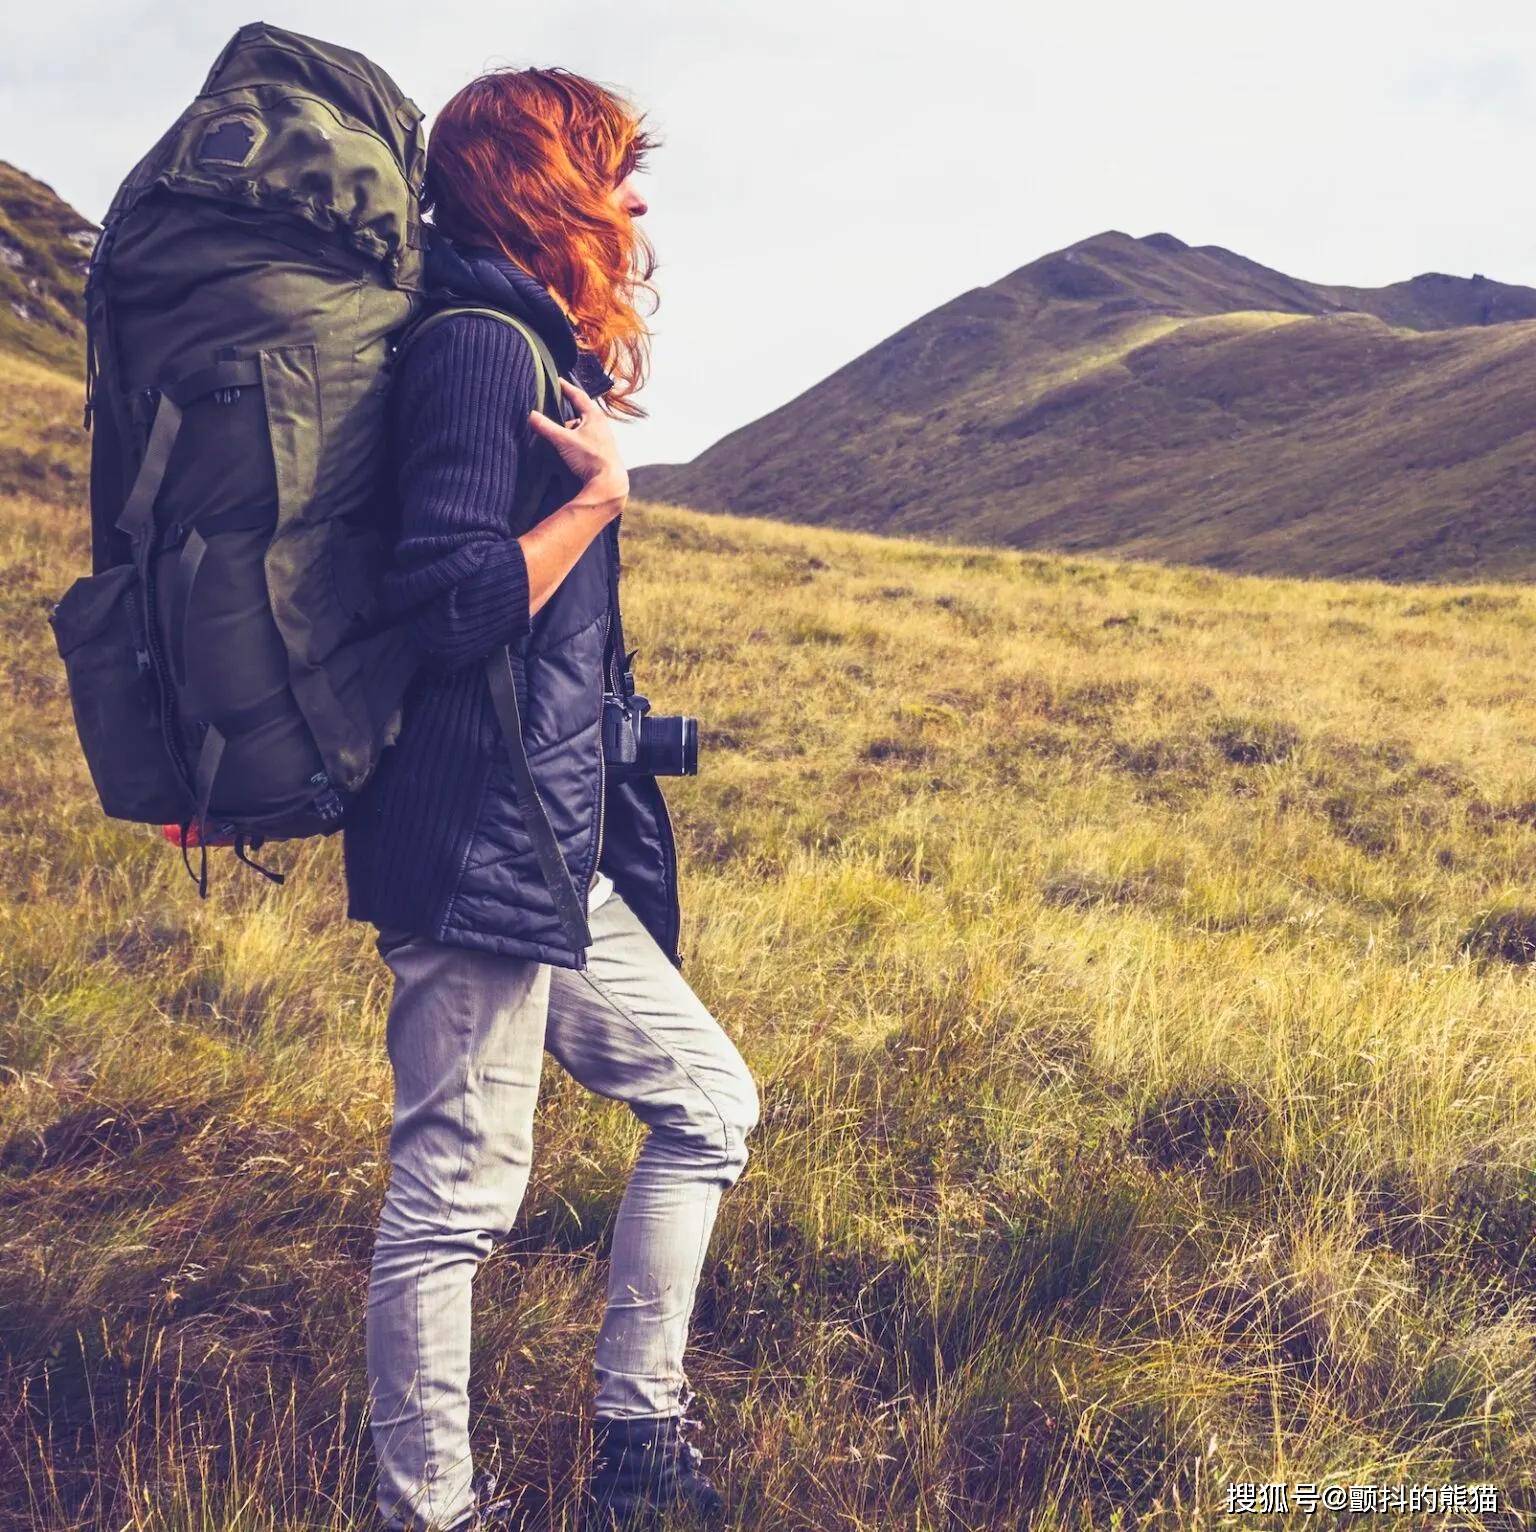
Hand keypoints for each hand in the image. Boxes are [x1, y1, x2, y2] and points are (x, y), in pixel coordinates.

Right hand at [529, 378, 628, 512]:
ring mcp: (603, 438)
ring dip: (572, 427)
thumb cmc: (589, 458)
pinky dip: (576, 438)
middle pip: (581, 411)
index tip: (557, 380)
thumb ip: (547, 427)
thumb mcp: (564, 440)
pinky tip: (569, 447)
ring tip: (560, 432)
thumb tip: (531, 415)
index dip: (566, 387)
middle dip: (568, 409)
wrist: (608, 481)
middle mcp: (601, 424)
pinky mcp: (602, 450)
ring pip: (583, 426)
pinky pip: (586, 438)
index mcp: (594, 416)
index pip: (578, 395)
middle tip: (554, 405)